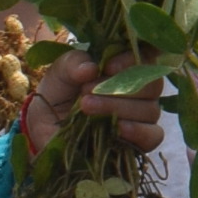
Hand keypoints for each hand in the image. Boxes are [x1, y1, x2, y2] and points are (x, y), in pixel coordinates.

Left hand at [17, 46, 172, 163]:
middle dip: (119, 87)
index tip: (107, 66)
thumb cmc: (56, 97)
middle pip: (152, 84)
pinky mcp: (140, 142)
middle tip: (86, 91)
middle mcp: (140, 91)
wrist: (43, 133)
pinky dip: (139, 131)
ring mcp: (142, 117)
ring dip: (119, 107)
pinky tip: (118, 128)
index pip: (147, 55)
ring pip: (151, 109)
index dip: (132, 59)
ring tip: (87, 107)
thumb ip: (73, 64)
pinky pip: (154, 135)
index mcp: (125, 67)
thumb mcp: (58, 74)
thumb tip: (91, 68)